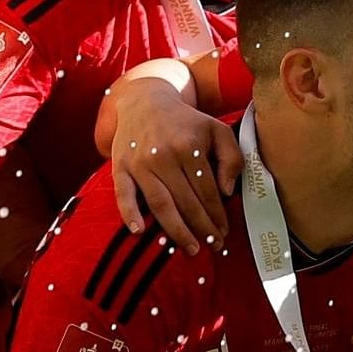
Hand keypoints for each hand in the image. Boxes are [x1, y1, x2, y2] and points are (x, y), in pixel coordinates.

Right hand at [109, 74, 240, 251]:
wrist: (145, 102)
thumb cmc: (186, 122)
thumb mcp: (217, 130)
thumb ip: (231, 158)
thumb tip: (226, 192)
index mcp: (190, 147)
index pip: (207, 191)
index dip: (218, 215)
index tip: (224, 232)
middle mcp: (164, 156)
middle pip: (186, 202)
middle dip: (202, 228)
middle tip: (212, 246)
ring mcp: (140, 163)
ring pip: (160, 204)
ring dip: (176, 231)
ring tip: (191, 248)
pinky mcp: (121, 167)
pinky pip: (124, 195)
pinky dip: (130, 214)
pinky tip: (139, 232)